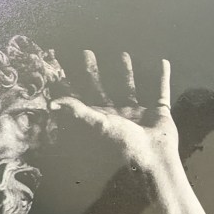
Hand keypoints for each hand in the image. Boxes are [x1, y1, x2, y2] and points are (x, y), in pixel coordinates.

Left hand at [50, 51, 180, 177]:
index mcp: (100, 117)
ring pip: (130, 87)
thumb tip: (50, 103)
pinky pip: (161, 91)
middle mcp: (117, 114)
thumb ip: (76, 111)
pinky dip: (163, 77)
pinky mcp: (159, 113)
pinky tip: (163, 62)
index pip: (82, 93)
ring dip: (127, 72)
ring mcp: (138, 114)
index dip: (72, 79)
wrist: (153, 161)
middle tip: (86, 52)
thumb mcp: (97, 124)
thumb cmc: (122, 145)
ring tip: (123, 54)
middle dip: (94, 71)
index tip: (63, 64)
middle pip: (103, 87)